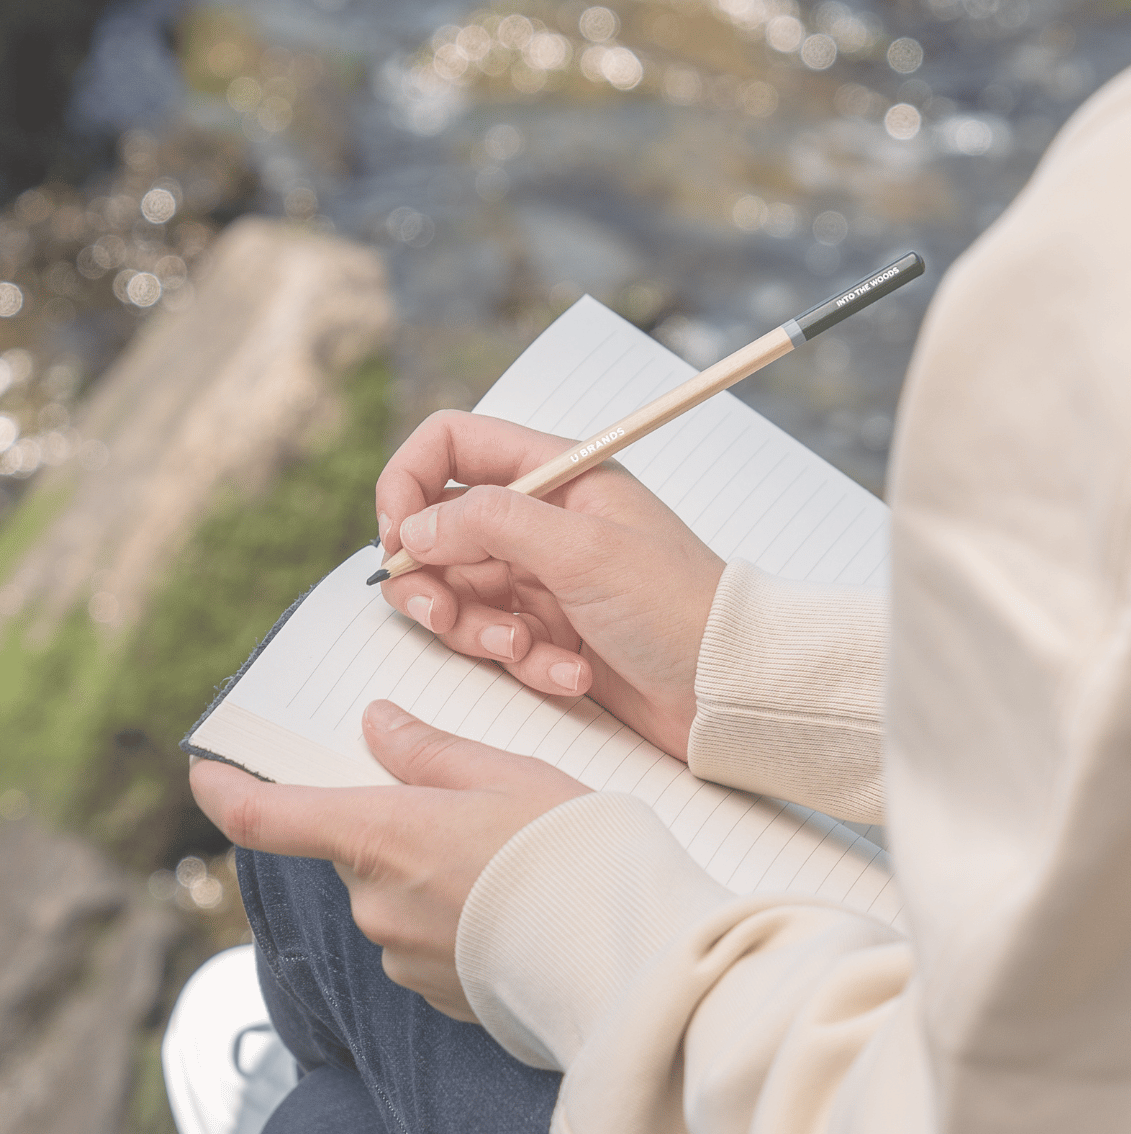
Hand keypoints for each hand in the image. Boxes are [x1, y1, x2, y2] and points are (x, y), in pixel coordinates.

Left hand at [190, 701, 588, 1019]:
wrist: (624, 955)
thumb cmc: (569, 848)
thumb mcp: (506, 772)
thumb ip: (429, 751)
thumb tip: (377, 727)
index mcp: (380, 836)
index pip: (266, 818)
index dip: (224, 792)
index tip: (206, 771)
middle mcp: (375, 902)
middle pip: (353, 850)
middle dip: (392, 825)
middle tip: (466, 804)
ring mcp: (401, 956)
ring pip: (390, 895)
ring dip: (428, 873)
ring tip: (509, 860)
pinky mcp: (435, 995)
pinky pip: (423, 941)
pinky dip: (454, 918)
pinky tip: (514, 906)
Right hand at [374, 412, 725, 760]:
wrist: (729, 687)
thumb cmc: (678, 606)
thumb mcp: (582, 551)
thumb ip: (490, 524)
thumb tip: (414, 527)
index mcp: (557, 473)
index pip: (451, 446)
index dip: (408, 485)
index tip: (398, 540)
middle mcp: (543, 519)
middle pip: (438, 530)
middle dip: (431, 579)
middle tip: (444, 614)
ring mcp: (543, 577)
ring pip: (458, 593)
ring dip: (478, 629)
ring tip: (524, 648)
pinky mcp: (548, 632)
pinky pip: (496, 641)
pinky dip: (524, 662)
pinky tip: (571, 672)